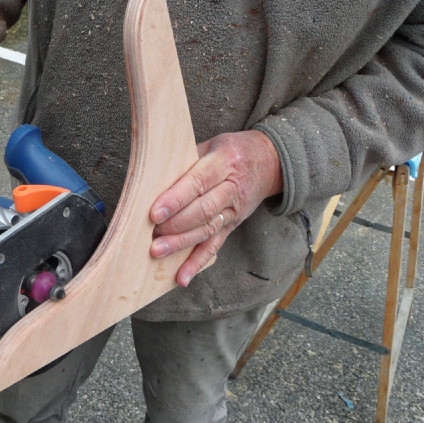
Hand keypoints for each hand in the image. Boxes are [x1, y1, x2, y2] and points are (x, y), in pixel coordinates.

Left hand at [150, 130, 282, 286]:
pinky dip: (197, 263)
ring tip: (158, 252)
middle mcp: (232, 189)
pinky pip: (214, 246)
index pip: (198, 182)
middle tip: (152, 234)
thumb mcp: (212, 144)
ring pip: (207, 230)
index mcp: (224, 163)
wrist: (271, 161)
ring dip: (181, 244)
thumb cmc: (233, 151)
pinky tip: (182, 277)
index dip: (176, 199)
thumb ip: (187, 160)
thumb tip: (154, 178)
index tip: (155, 212)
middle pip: (203, 210)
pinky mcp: (232, 226)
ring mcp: (234, 210)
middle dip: (176, 225)